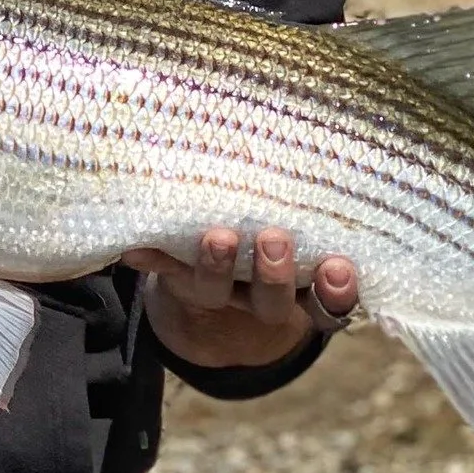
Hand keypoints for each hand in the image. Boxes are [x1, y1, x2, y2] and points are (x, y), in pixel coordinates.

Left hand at [125, 228, 358, 371]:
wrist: (216, 293)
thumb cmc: (276, 245)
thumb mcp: (305, 235)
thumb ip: (314, 209)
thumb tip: (336, 169)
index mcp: (302, 291)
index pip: (329, 303)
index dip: (336, 292)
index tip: (339, 267)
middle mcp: (261, 300)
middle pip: (272, 301)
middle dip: (273, 273)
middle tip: (273, 238)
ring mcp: (219, 293)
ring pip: (218, 291)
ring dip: (216, 266)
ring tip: (218, 237)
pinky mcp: (181, 280)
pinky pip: (164, 271)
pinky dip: (150, 257)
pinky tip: (134, 248)